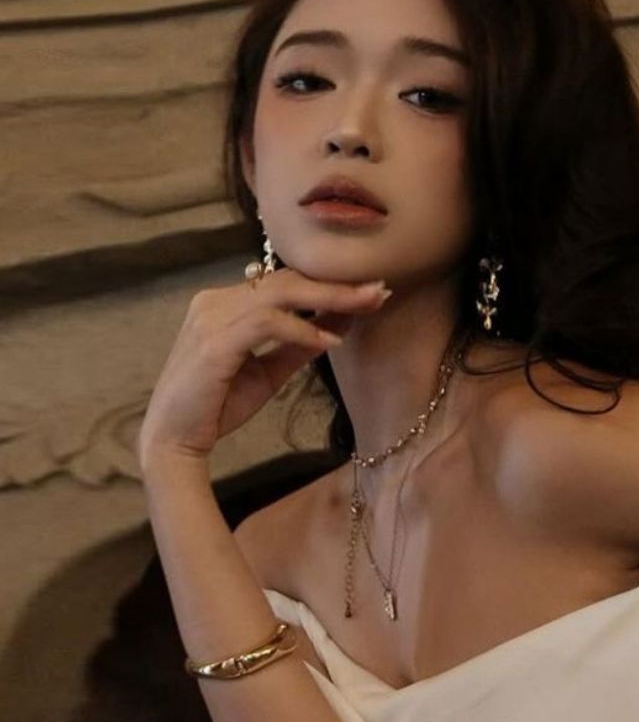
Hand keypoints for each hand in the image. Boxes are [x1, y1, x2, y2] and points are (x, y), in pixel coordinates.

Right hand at [137, 267, 391, 466]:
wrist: (175, 440)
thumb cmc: (217, 406)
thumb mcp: (267, 373)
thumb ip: (297, 347)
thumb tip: (337, 327)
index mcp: (225, 304)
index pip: (283, 284)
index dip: (327, 286)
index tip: (369, 294)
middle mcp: (215, 301)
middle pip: (286, 281)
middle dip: (336, 286)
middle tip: (379, 291)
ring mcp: (211, 318)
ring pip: (280, 293)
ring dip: (328, 299)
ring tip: (366, 306)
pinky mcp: (213, 342)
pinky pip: (266, 323)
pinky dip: (302, 330)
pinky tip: (329, 342)